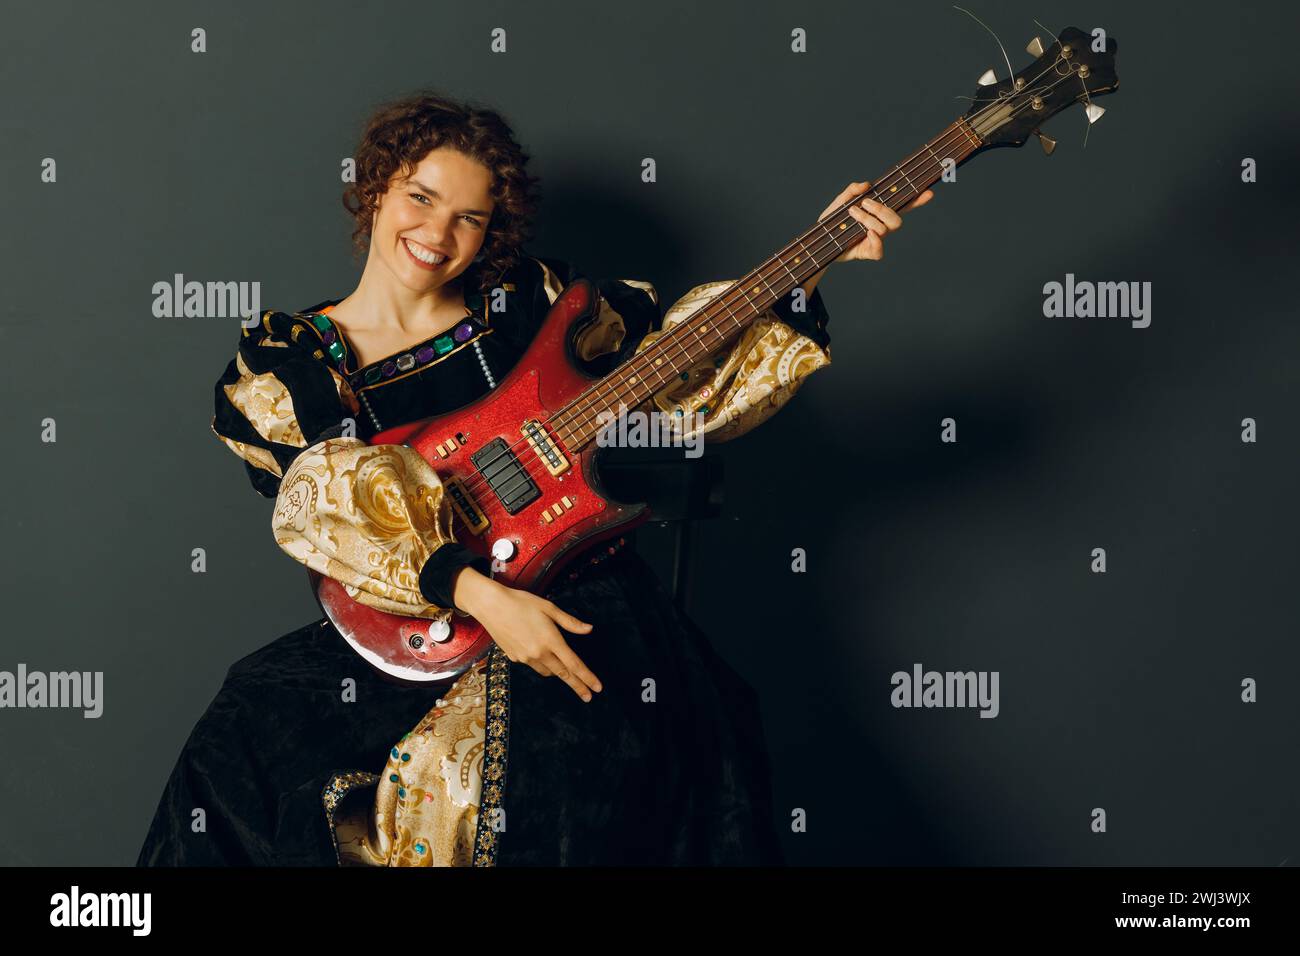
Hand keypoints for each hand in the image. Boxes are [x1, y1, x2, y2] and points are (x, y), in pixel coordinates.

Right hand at [452, 568, 601, 701]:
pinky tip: (538, 651)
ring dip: (558, 672)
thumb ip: (570, 622)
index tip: (598, 688)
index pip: (574, 664)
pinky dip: (541, 662)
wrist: (490, 606)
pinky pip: (533, 665)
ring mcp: (525, 658)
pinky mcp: (514, 658)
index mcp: (551, 640)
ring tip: (565, 671)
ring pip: (547, 671)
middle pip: (563, 674)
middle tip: (588, 697)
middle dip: (577, 686)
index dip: (587, 677)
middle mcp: (539, 653)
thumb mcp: (549, 607)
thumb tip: (589, 629)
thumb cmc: (521, 602)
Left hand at [819, 180, 933, 262]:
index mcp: (879, 212)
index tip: (928, 193)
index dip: (916, 200)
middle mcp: (881, 226)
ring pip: (885, 230)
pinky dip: (875, 241)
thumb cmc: (833, 220)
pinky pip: (879, 250)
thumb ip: (852, 190)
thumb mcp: (840, 201)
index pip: (902, 206)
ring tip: (852, 213)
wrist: (820, 240)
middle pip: (897, 220)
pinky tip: (867, 233)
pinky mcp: (867, 252)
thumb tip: (867, 184)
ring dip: (868, 219)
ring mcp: (875, 240)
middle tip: (864, 203)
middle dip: (882, 209)